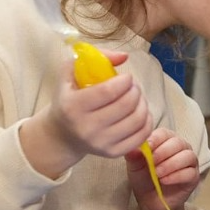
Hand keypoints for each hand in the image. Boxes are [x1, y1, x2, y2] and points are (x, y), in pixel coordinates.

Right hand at [22, 55, 153, 178]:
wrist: (62, 135)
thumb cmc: (68, 98)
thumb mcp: (70, 72)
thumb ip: (96, 57)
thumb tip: (124, 56)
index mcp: (73, 107)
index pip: (109, 91)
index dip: (125, 81)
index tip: (126, 77)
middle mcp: (86, 128)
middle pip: (126, 105)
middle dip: (136, 90)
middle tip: (133, 86)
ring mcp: (101, 143)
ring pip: (137, 120)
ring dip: (143, 103)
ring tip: (137, 97)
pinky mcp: (113, 153)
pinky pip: (141, 135)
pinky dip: (147, 120)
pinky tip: (140, 112)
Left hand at [126, 129, 198, 209]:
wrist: (150, 201)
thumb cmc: (144, 179)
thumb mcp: (135, 167)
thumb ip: (134, 157)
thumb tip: (133, 148)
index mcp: (165, 141)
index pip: (164, 133)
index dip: (156, 139)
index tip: (147, 147)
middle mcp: (180, 148)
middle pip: (178, 143)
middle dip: (164, 152)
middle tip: (152, 163)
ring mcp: (189, 162)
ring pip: (187, 156)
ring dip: (171, 164)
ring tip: (157, 174)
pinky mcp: (194, 176)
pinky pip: (190, 172)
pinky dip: (176, 176)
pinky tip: (164, 181)